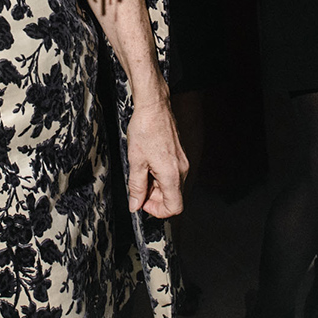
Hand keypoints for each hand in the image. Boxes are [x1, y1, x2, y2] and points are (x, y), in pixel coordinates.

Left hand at [126, 97, 188, 216]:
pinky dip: (159, 175)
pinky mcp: (179, 155)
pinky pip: (172, 174)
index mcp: (172, 174)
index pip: (175, 207)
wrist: (154, 106)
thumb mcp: (135, 161)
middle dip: (154, 197)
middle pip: (173, 197)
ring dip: (156, 186)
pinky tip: (147, 163)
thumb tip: (135, 205)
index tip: (143, 203)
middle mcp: (182, 170)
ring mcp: (182, 162)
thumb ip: (136, 187)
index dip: (158, 211)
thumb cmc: (145, 129)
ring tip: (141, 171)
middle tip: (137, 186)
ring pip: (172, 185)